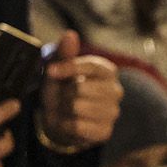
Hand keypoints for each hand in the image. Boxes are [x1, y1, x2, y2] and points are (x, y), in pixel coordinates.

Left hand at [39, 31, 121, 150]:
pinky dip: (66, 124)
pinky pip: (78, 126)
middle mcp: (115, 91)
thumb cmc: (60, 87)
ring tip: (67, 108)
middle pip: (81, 89)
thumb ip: (64, 52)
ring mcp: (113, 112)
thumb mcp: (57, 68)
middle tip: (64, 95)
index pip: (91, 66)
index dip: (68, 68)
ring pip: (77, 107)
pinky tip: (70, 122)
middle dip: (64, 92)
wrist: (58, 116)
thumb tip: (70, 34)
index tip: (51, 71)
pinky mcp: (105, 132)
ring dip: (63, 109)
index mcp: (107, 71)